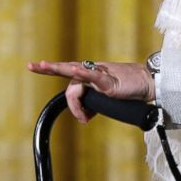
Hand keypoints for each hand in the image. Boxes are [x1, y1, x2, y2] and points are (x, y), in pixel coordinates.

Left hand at [27, 60, 154, 123]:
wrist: (148, 82)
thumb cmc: (130, 88)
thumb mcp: (107, 97)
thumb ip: (94, 102)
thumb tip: (86, 114)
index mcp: (91, 74)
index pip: (69, 73)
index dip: (53, 69)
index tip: (36, 66)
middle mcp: (93, 71)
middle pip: (67, 71)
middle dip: (49, 68)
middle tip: (33, 65)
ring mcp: (100, 74)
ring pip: (77, 79)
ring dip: (73, 98)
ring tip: (81, 114)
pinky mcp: (109, 80)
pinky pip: (93, 76)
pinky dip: (84, 74)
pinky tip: (74, 70)